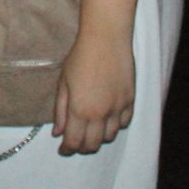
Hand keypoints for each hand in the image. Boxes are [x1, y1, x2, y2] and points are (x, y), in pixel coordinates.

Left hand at [51, 29, 134, 155]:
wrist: (106, 39)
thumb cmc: (79, 57)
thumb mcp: (63, 83)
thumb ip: (61, 110)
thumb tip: (58, 133)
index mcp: (81, 110)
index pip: (74, 142)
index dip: (67, 149)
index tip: (63, 149)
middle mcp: (101, 114)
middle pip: (93, 145)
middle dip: (82, 147)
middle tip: (75, 142)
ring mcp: (118, 108)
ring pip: (110, 137)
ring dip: (99, 138)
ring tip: (91, 130)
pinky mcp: (131, 101)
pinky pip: (125, 123)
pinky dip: (115, 126)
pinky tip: (107, 119)